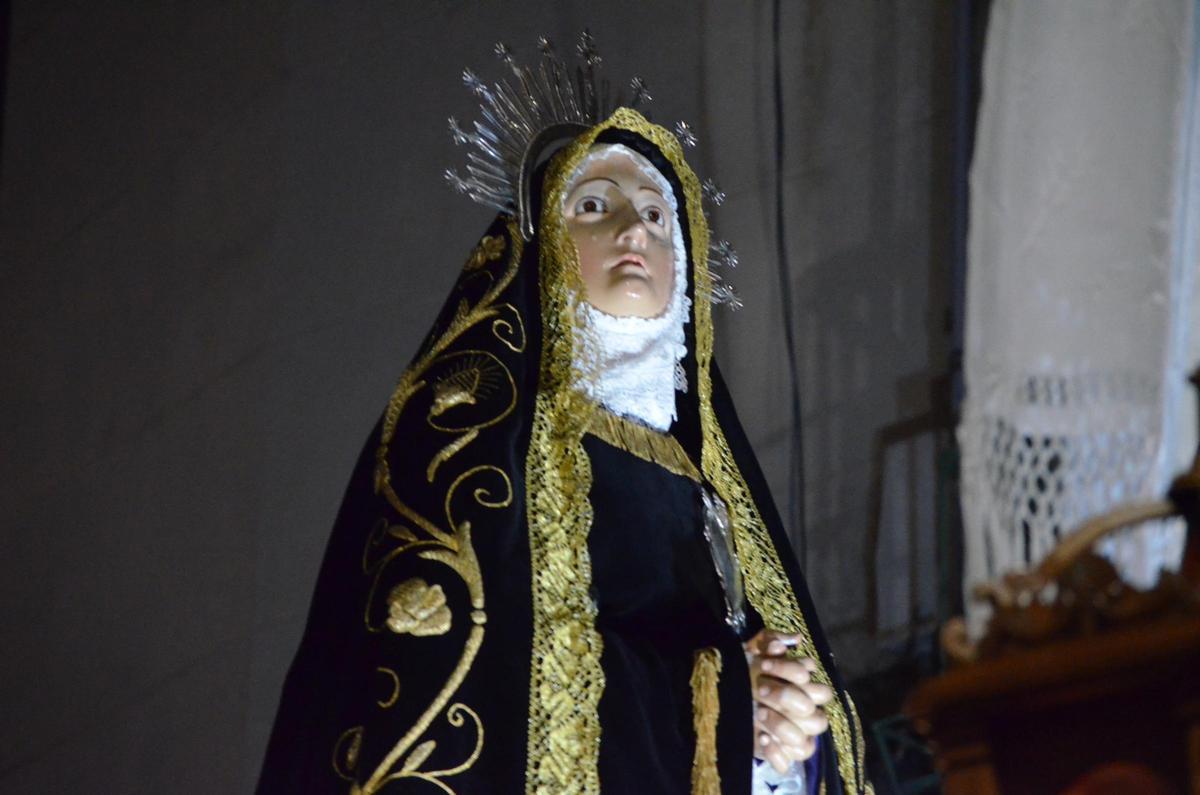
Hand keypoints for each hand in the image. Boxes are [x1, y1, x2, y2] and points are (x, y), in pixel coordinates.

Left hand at [745, 630, 831, 773]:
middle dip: (787, 701)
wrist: (717, 691)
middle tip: (759, 692)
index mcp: (806, 693)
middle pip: (816, 719)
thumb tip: (794, 639)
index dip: (795, 679)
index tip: (765, 668)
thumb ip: (772, 639)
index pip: (821, 692)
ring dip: (781, 726)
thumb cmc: (742, 668)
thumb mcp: (753, 648)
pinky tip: (762, 738)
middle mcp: (803, 718)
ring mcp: (790, 738)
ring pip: (804, 744)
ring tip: (757, 713)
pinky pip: (786, 763)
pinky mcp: (775, 753)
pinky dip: (776, 754)